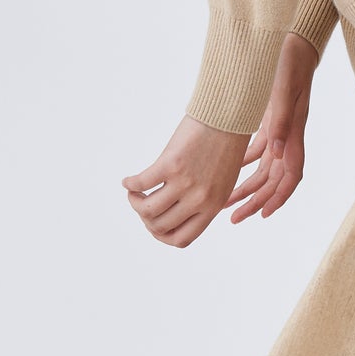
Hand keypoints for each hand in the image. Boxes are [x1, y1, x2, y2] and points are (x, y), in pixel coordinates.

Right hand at [122, 117, 251, 247]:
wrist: (227, 116)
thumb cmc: (223, 147)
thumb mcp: (220, 182)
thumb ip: (203, 200)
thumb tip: (175, 213)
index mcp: (212, 207)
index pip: (181, 239)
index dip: (161, 235)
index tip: (153, 224)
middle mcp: (199, 199)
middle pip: (159, 226)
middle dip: (144, 218)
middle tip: (140, 202)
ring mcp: (185, 184)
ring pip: (147, 209)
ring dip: (134, 201)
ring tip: (133, 192)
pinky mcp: (171, 165)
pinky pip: (141, 183)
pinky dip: (129, 184)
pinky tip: (127, 180)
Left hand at [227, 33, 316, 222]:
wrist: (290, 40)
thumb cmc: (288, 63)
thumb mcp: (284, 90)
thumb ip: (282, 120)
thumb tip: (277, 150)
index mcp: (294, 133)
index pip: (291, 176)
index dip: (279, 197)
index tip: (263, 214)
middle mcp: (288, 137)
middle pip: (274, 179)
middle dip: (255, 199)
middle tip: (233, 217)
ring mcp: (280, 129)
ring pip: (264, 168)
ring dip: (246, 186)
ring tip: (225, 201)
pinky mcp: (270, 120)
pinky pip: (258, 150)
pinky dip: (243, 163)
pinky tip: (226, 170)